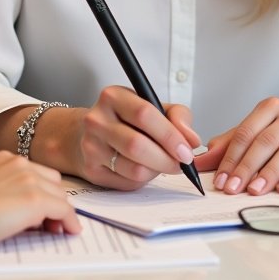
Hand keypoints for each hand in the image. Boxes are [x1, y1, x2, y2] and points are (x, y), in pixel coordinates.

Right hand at [0, 151, 80, 249]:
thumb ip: (3, 190)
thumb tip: (17, 210)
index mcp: (5, 159)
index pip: (36, 173)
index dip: (43, 192)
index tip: (43, 209)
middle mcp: (20, 164)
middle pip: (53, 182)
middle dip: (54, 201)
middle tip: (51, 222)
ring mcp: (30, 180)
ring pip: (60, 196)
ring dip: (60, 213)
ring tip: (55, 230)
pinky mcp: (36, 200)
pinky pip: (65, 210)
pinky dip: (70, 222)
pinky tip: (70, 231)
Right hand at [75, 85, 200, 188]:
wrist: (86, 133)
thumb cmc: (126, 119)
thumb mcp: (152, 106)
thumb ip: (177, 116)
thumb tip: (192, 140)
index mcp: (113, 96)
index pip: (144, 114)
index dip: (170, 135)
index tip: (186, 150)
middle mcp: (97, 119)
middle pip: (137, 145)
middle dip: (166, 159)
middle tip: (180, 164)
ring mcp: (91, 146)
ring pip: (134, 168)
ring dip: (156, 171)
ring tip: (160, 163)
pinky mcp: (91, 169)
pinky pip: (127, 182)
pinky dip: (142, 179)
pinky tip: (142, 168)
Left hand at [197, 97, 278, 194]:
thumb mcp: (261, 132)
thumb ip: (231, 144)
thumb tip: (201, 159)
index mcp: (271, 107)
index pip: (246, 132)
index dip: (230, 157)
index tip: (220, 179)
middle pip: (265, 141)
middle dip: (246, 167)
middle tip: (233, 188)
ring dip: (269, 173)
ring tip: (255, 190)